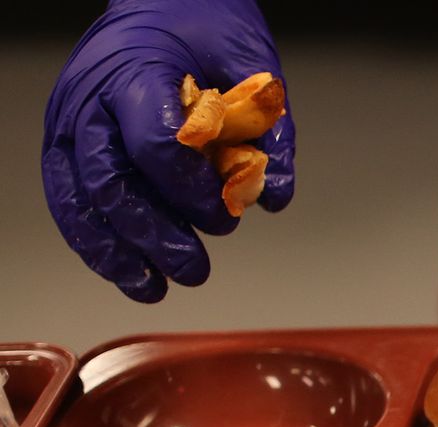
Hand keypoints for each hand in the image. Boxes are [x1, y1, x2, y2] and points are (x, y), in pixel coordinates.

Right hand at [43, 0, 293, 301]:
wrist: (161, 0)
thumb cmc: (204, 29)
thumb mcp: (254, 65)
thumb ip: (268, 131)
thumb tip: (272, 197)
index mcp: (139, 70)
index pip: (157, 144)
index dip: (192, 192)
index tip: (226, 216)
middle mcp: (92, 96)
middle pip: (112, 179)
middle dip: (155, 234)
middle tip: (195, 268)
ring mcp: (71, 117)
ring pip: (80, 195)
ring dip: (116, 251)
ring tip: (153, 286)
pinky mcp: (64, 138)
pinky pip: (66, 196)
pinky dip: (93, 239)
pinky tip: (124, 269)